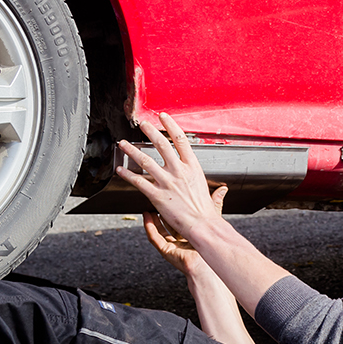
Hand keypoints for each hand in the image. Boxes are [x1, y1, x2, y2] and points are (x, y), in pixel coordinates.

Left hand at [115, 113, 225, 245]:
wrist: (202, 226)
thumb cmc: (206, 213)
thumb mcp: (211, 195)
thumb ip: (214, 191)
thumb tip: (223, 191)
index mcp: (193, 167)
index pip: (180, 139)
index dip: (170, 125)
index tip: (163, 117)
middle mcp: (179, 171)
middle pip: (162, 145)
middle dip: (150, 132)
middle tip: (142, 124)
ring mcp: (167, 182)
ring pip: (146, 161)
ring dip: (132, 150)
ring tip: (123, 144)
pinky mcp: (157, 195)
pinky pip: (139, 182)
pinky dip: (128, 175)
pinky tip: (120, 170)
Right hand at [143, 189, 225, 276]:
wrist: (207, 264)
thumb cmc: (212, 244)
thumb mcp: (213, 219)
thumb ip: (215, 204)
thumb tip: (222, 188)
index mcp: (192, 234)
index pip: (181, 220)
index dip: (175, 209)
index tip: (171, 197)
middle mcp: (182, 241)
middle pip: (168, 225)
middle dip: (162, 212)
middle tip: (157, 200)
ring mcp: (173, 247)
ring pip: (159, 231)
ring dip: (153, 219)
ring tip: (149, 208)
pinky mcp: (166, 252)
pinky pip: (154, 238)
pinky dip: (150, 227)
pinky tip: (146, 218)